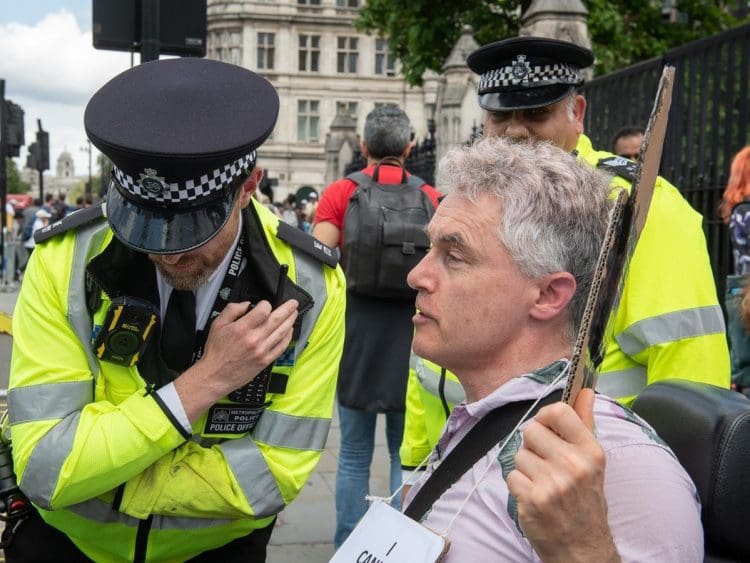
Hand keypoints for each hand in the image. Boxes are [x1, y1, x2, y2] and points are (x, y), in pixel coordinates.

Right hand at [175, 299, 297, 420]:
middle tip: (294, 303)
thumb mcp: (217, 324)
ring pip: (282, 332)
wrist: (215, 375)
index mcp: (242, 328)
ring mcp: (262, 351)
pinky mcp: (265, 361)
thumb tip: (247, 304)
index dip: (266, 304)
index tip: (265, 304)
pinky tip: (290, 331)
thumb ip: (232, 310)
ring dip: (290, 321)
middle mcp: (254, 339)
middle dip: (288, 309)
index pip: (263, 311)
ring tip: (294, 314)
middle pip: (277, 320)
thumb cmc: (216, 351)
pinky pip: (281, 347)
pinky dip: (288, 338)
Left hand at [505, 389, 619, 562]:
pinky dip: (519, 485)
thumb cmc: (586, 500)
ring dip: (526, 467)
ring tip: (543, 482)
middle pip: (531, 430)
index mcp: (590, 451)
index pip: (558, 411)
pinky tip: (534, 496)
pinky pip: (512, 475)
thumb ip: (585, 422)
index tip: (547, 428)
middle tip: (546, 463)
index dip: (545, 417)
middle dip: (533, 445)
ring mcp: (552, 483)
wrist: (583, 547)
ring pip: (519, 454)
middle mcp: (573, 465)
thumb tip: (584, 390)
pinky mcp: (533, 499)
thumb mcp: (592, 461)